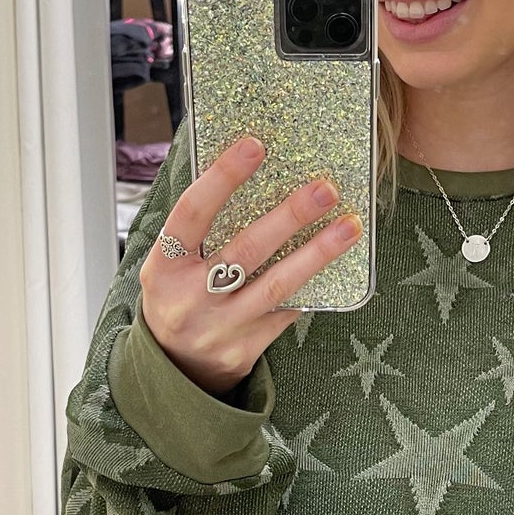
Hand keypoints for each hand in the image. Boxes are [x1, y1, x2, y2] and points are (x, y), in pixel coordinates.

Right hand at [140, 133, 361, 395]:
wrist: (173, 368)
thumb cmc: (177, 297)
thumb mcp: (169, 263)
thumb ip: (197, 228)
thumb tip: (248, 168)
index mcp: (164, 267)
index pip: (192, 213)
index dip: (223, 178)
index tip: (255, 146)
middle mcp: (190, 297)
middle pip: (246, 249)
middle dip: (289, 216)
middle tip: (325, 188)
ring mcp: (220, 326)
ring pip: (276, 284)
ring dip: (317, 253)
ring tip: (350, 226)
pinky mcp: (245, 348)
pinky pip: (285, 311)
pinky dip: (310, 285)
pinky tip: (336, 264)